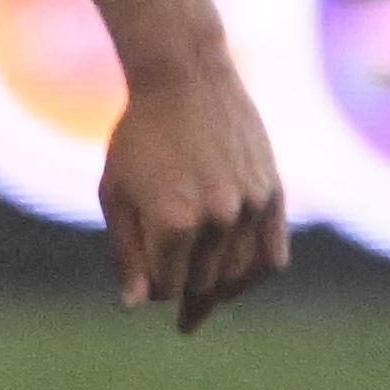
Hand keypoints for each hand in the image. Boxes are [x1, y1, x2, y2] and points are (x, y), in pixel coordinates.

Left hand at [103, 56, 287, 333]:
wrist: (186, 80)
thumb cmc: (139, 136)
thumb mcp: (116, 192)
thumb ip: (126, 252)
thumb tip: (135, 306)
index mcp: (172, 221)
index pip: (166, 286)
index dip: (154, 291)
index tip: (147, 288)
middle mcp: (217, 219)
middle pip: (203, 283)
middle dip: (186, 294)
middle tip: (181, 309)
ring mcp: (250, 208)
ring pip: (240, 276)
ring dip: (222, 294)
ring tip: (208, 305)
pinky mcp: (273, 195)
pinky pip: (272, 255)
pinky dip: (255, 275)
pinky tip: (239, 284)